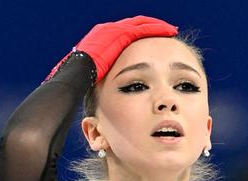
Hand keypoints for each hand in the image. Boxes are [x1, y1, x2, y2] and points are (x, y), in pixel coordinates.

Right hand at [45, 15, 177, 82]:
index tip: (149, 43)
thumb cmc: (82, 80)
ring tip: (170, 30)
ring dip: (156, 27)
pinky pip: (142, 28)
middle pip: (133, 26)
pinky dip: (156, 29)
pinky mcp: (120, 33)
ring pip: (140, 25)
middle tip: (164, 32)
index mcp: (100, 39)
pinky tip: (168, 31)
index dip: (138, 37)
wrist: (78, 73)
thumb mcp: (92, 76)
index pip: (123, 35)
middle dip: (149, 29)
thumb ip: (99, 77)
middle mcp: (107, 31)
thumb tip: (101, 90)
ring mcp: (113, 30)